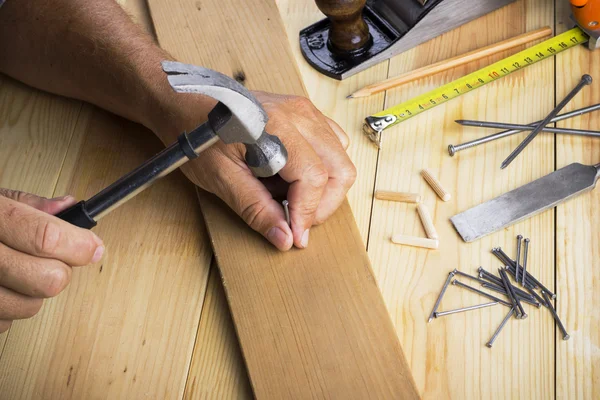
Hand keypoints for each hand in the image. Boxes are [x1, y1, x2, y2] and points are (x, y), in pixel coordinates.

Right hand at [0, 189, 103, 332]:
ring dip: (33, 292)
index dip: (79, 245)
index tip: (93, 248)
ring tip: (17, 271)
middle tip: (54, 260)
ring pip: (27, 307)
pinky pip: (3, 324)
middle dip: (59, 271)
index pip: (45, 236)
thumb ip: (28, 205)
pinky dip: (7, 309)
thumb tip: (70, 208)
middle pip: (46, 280)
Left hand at [178, 92, 355, 250]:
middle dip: (323, 205)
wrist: (185, 103)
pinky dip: (324, 168)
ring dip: (325, 187)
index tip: (296, 236)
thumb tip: (285, 237)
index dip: (308, 214)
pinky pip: (334, 144)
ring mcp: (305, 111)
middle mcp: (299, 115)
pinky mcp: (305, 114)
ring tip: (294, 198)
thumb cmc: (196, 134)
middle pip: (340, 169)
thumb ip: (255, 208)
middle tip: (298, 222)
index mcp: (277, 127)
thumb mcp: (219, 178)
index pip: (314, 178)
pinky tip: (296, 177)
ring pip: (341, 158)